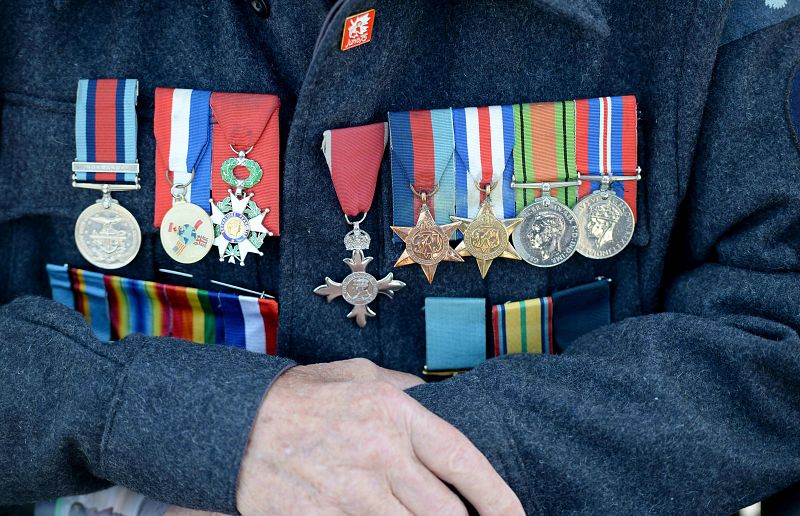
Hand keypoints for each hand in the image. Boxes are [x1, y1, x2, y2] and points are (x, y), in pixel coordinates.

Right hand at [236, 358, 523, 514]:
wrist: (234, 426)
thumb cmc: (299, 398)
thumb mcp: (358, 374)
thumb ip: (406, 389)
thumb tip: (443, 403)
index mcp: (394, 412)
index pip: (463, 460)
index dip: (499, 497)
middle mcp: (381, 454)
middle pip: (446, 512)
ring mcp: (353, 493)